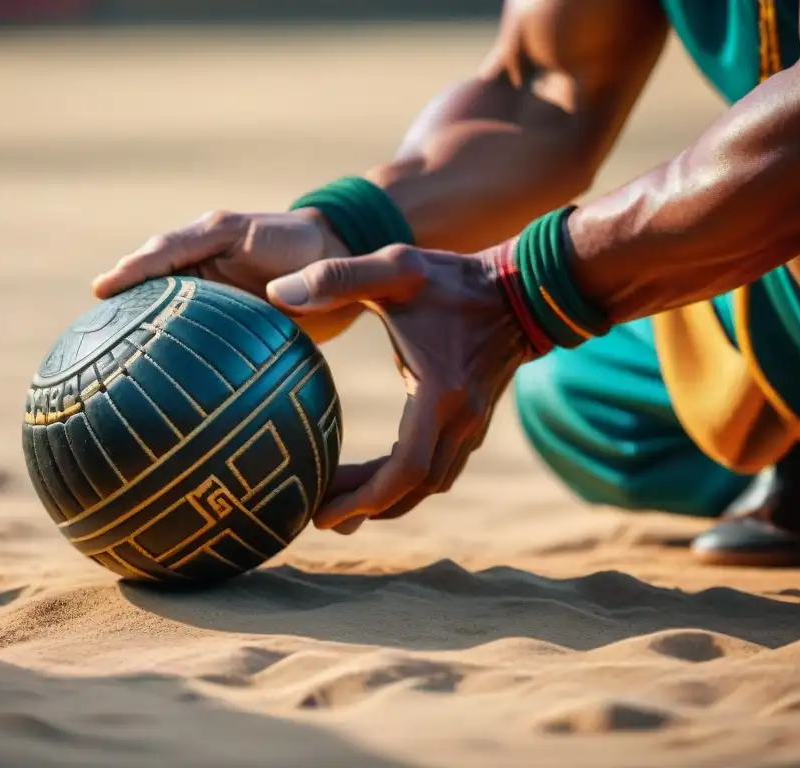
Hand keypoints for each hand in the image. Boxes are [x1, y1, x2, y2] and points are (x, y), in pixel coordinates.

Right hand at [93, 208, 362, 342]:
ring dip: (136, 322)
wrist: (336, 264)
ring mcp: (204, 287)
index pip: (167, 250)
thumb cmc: (321, 255)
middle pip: (150, 277)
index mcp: (218, 235)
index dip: (135, 269)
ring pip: (161, 304)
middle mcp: (202, 259)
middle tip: (88, 326)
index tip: (105, 288)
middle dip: (120, 296)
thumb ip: (302, 277)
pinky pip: (181, 328)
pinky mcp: (214, 313)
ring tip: (101, 355)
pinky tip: (146, 377)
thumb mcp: (315, 260)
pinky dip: (164, 345)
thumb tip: (277, 298)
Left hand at [266, 243, 531, 533]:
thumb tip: (275, 293)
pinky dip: (406, 481)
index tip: (323, 514)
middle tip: (319, 515)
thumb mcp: (394, 268)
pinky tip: (377, 477)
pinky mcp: (474, 421)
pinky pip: (439, 468)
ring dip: (386, 498)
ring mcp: (472, 424)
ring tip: (340, 503)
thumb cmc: (453, 279)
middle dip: (365, 506)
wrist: (524, 287)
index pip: (406, 469)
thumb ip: (335, 277)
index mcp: (440, 392)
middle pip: (414, 488)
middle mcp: (462, 420)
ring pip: (429, 483)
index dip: (364, 498)